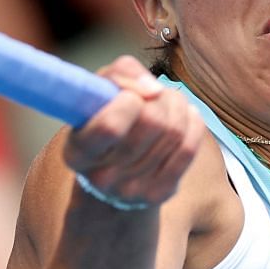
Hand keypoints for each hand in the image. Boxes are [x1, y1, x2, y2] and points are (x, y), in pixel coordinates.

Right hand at [64, 56, 204, 210]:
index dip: (130, 100)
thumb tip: (153, 90)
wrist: (112, 172)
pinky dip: (192, 124)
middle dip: (160, 98)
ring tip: (168, 103)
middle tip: (156, 94)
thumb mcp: (99, 91)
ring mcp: (131, 190)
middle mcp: (101, 177)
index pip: (111, 125)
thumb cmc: (103, 119)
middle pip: (152, 123)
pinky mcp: (158, 194)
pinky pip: (188, 149)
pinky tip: (186, 116)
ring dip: (177, 106)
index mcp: (77, 151)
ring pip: (173, 132)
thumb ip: (120, 74)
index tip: (131, 95)